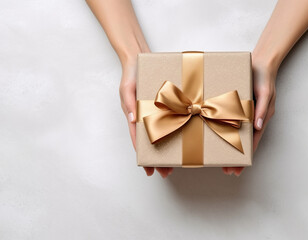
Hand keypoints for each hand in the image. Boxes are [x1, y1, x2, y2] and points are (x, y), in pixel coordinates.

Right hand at [119, 56, 173, 178]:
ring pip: (162, 135)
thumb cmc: (130, 73)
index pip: (138, 141)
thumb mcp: (126, 88)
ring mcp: (155, 112)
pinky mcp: (165, 105)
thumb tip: (133, 118)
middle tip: (166, 173)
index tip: (149, 170)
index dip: (144, 157)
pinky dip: (174, 132)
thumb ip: (129, 102)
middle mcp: (145, 117)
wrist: (138, 56)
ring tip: (175, 163)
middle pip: (152, 143)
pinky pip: (169, 121)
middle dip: (158, 159)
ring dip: (167, 150)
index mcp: (134, 115)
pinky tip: (181, 140)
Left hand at [222, 55, 277, 176]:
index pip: (252, 144)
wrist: (259, 62)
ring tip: (217, 159)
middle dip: (234, 158)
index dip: (245, 158)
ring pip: (233, 135)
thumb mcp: (266, 93)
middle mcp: (249, 120)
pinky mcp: (232, 107)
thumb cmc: (265, 78)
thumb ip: (262, 109)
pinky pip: (227, 122)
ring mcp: (240, 114)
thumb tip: (257, 127)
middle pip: (241, 143)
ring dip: (226, 147)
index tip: (237, 169)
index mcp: (259, 119)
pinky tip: (213, 137)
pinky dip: (221, 131)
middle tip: (226, 171)